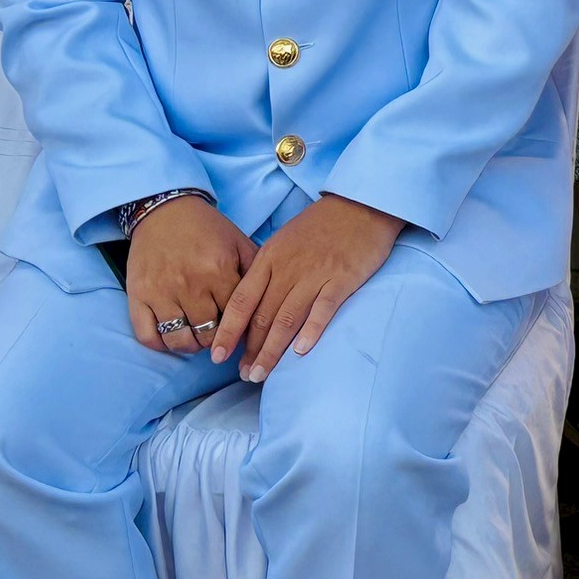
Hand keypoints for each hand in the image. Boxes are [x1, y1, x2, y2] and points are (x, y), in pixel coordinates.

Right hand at [125, 196, 255, 355]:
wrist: (165, 211)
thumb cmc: (207, 229)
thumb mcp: (239, 243)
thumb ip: (256, 272)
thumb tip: (268, 305)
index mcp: (219, 270)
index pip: (236, 317)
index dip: (241, 328)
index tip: (242, 331)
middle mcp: (190, 284)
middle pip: (208, 334)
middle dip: (217, 341)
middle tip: (219, 337)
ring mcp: (161, 292)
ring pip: (180, 340)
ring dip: (191, 346)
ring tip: (197, 339)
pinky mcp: (138, 297)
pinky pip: (148, 337)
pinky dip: (161, 345)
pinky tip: (172, 339)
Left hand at [209, 194, 403, 380]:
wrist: (362, 204)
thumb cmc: (321, 225)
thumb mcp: (284, 240)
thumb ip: (267, 270)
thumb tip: (249, 305)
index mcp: (269, 258)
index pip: (241, 301)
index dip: (227, 331)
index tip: (217, 356)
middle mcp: (288, 269)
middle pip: (263, 317)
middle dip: (250, 350)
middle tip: (243, 375)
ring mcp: (316, 274)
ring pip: (287, 319)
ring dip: (272, 350)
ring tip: (261, 373)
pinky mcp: (343, 278)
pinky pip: (324, 308)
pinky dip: (311, 331)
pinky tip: (300, 352)